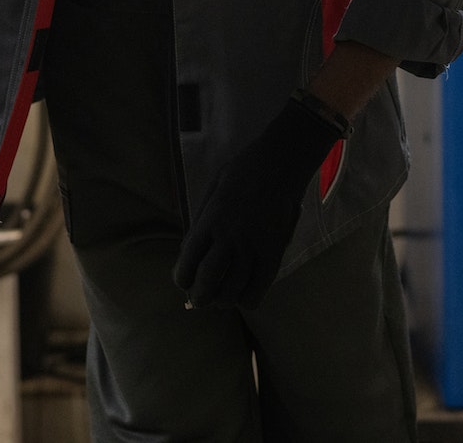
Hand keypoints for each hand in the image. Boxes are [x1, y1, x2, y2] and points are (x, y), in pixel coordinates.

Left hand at [173, 96, 343, 309]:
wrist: (280, 163)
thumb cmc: (243, 171)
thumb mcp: (213, 189)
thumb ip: (201, 220)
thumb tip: (187, 249)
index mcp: (210, 221)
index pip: (188, 261)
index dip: (182, 278)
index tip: (183, 282)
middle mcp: (228, 237)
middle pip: (208, 281)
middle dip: (200, 297)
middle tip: (200, 300)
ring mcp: (253, 246)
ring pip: (233, 289)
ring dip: (223, 301)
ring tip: (221, 300)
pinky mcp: (274, 252)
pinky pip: (260, 287)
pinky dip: (249, 299)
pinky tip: (245, 295)